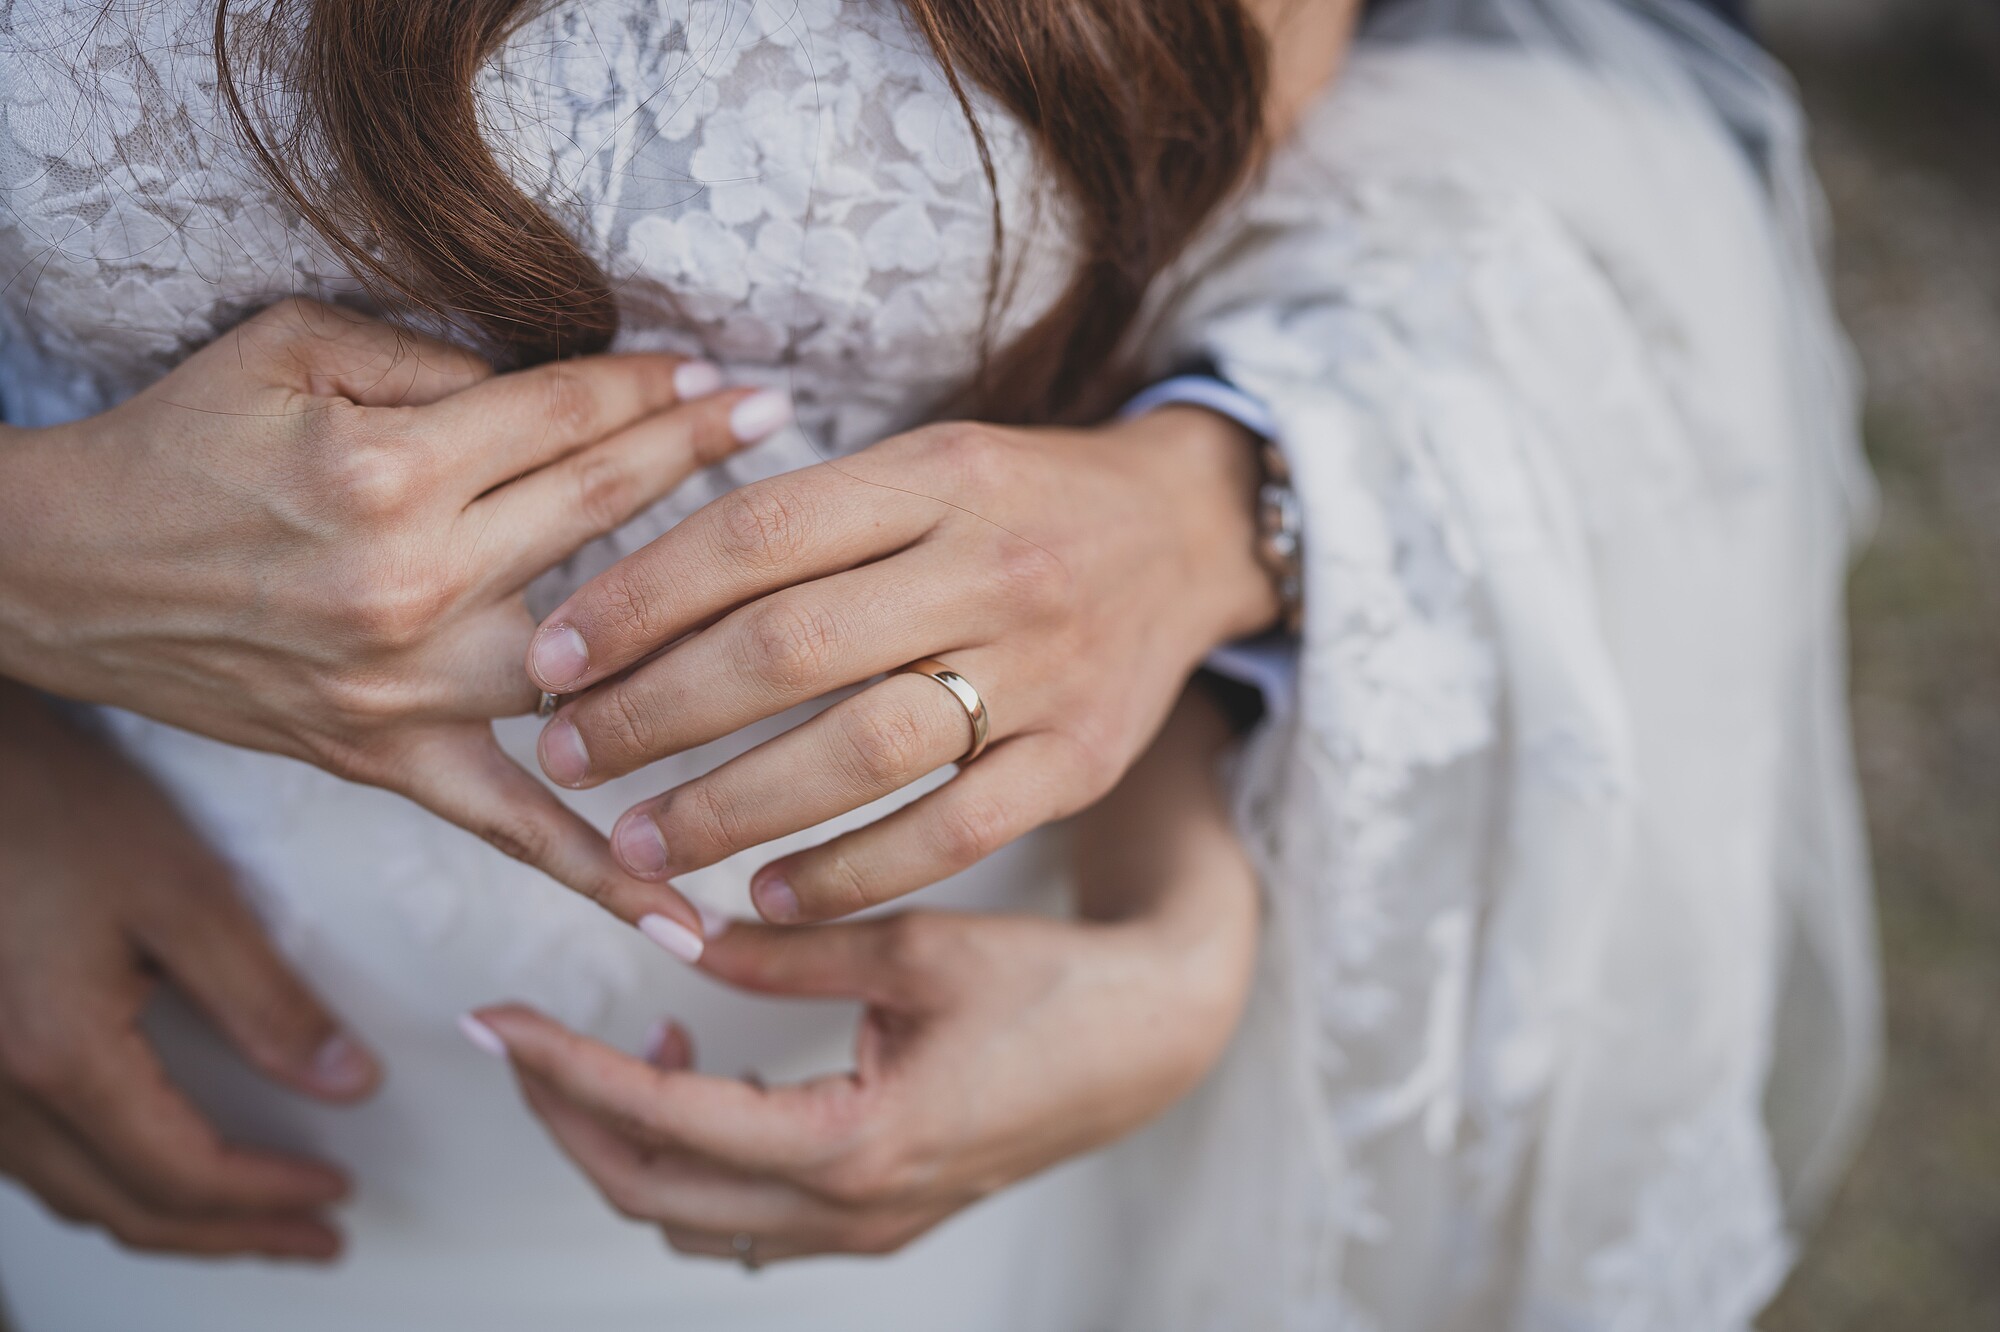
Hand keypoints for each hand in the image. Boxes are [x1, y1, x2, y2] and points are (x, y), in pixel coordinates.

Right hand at [0, 299, 788, 933]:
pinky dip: (598, 875)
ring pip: (597, 663)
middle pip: (608, 518)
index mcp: (399, 469)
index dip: (663, 393)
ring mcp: (409, 687)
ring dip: (702, 636)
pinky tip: (686, 914)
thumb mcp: (296, 348)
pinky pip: (512, 826)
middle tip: (789, 431)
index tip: (732, 383)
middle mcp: (417, 583)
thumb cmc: (181, 441)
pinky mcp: (387, 760)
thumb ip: (438, 360)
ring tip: (799, 615)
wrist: (64, 569)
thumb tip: (565, 387)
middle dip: (705, 461)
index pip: (576, 421)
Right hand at [0, 682, 381, 1258]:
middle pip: (126, 1207)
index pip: (183, 1172)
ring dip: (168, 1219)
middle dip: (230, 1236)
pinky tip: (153, 1166)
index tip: (335, 1197)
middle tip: (313, 1242)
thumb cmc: (50, 806)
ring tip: (251, 1222)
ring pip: (74, 1196)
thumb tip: (345, 1082)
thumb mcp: (182, 890)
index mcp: (59, 1057)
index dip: (267, 1198)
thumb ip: (265, 997)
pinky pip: (37, 1162)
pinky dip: (110, 1184)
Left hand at [467, 692, 1257, 1261]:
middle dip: (569, 1115)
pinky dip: (694, 1154)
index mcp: (855, 1147)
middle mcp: (851, 1212)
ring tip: (611, 1042)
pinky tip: (701, 1068)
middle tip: (519, 1034)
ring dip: (629, 1140)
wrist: (1154, 1042)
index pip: (666, 1120)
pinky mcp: (880, 1215)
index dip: (567, 1069)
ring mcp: (867, 1229)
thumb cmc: (1053, 987)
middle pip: (655, 1193)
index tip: (495, 1020)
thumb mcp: (917, 949)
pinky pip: (747, 1215)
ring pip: (694, 1218)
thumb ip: (787, 948)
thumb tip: (671, 930)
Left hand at [528, 406, 1277, 922]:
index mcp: (935, 474)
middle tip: (565, 759)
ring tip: (639, 844)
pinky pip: (951, 834)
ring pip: (864, 749)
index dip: (635, 601)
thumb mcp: (922, 465)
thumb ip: (801, 523)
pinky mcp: (1083, 761)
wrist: (1190, 532)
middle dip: (654, 713)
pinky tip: (764, 894)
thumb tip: (627, 607)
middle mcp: (993, 565)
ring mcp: (1046, 670)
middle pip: (792, 646)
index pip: (755, 536)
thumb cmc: (1017, 501)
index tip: (547, 660)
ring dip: (731, 806)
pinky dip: (849, 871)